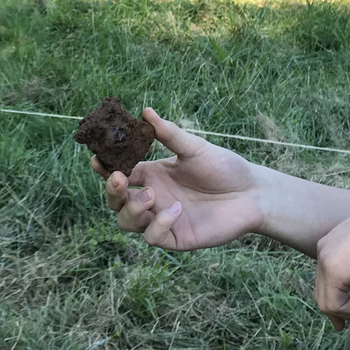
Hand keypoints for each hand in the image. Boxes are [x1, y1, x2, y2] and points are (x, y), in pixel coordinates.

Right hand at [97, 108, 264, 249]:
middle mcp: (153, 198)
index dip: (104, 168)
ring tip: (152, 196)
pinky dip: (158, 224)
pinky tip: (177, 211)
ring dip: (132, 209)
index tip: (97, 159)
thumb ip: (169, 134)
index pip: (120, 172)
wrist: (251, 194)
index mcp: (153, 175)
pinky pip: (152, 237)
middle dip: (111, 191)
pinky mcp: (175, 238)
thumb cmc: (224, 168)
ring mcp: (161, 219)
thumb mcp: (194, 148)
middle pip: (116, 200)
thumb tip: (145, 111)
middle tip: (119, 179)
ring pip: (126, 221)